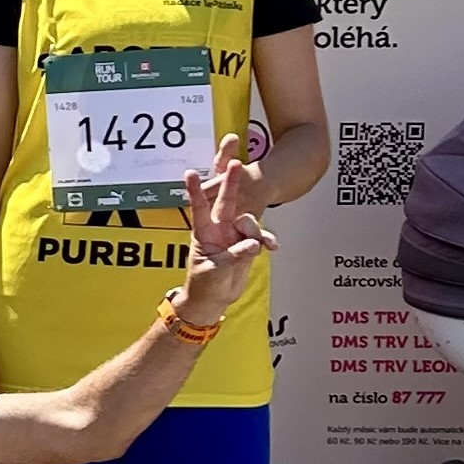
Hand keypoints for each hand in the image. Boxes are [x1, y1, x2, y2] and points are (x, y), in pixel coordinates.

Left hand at [177, 134, 276, 324]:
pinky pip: (260, 238)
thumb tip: (252, 244)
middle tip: (234, 164)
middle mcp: (219, 230)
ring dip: (254, 229)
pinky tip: (273, 246)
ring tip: (259, 246)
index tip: (190, 173)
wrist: (215, 299)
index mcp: (203, 233)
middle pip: (227, 202)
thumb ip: (233, 256)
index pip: (199, 208)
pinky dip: (267, 240)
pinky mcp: (247, 245)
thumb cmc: (205, 285)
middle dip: (230, 183)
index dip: (196, 191)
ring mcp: (234, 236)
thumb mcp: (215, 272)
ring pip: (249, 222)